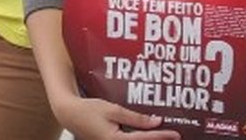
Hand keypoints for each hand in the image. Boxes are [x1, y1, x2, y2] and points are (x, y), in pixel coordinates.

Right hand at [53, 94, 179, 138]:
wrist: (69, 114)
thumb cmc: (88, 110)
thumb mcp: (113, 110)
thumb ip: (135, 118)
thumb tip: (155, 121)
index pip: (144, 139)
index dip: (161, 136)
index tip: (176, 134)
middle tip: (175, 136)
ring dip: (148, 139)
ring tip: (163, 135)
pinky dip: (139, 138)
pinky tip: (146, 133)